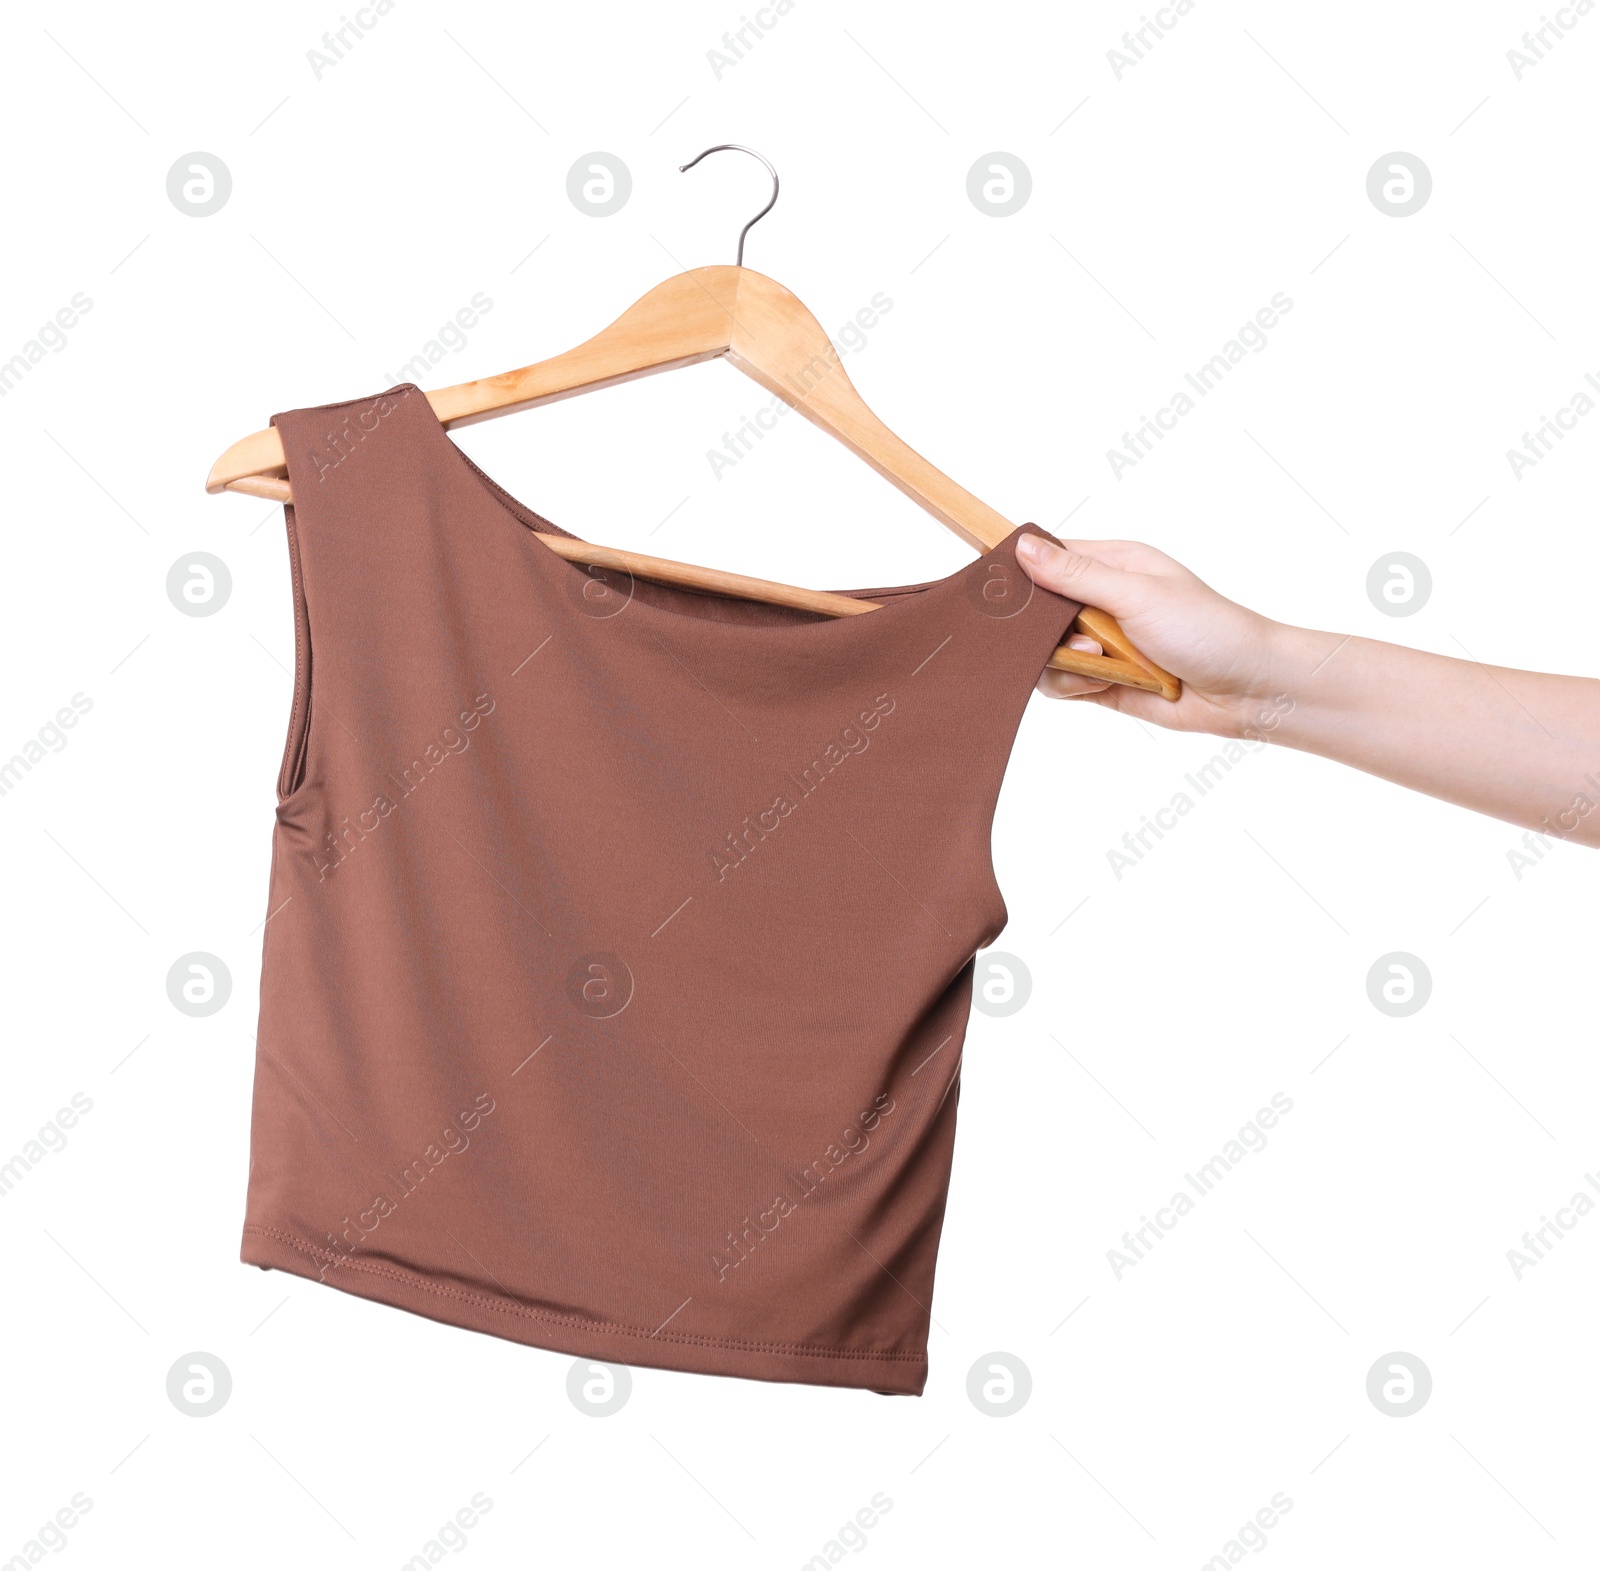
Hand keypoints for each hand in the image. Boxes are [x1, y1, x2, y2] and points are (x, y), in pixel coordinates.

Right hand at [1014, 533, 1284, 737]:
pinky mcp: (1101, 681)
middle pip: (1037, 611)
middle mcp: (1102, 601)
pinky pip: (1060, 683)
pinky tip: (1103, 686)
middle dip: (1045, 630)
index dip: (1022, 573)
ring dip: (1066, 662)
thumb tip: (1023, 547)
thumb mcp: (1137, 594)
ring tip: (1102, 664)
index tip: (1001, 593)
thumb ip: (1076, 574)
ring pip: (1044, 651)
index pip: (1048, 557)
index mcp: (1113, 564)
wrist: (1248, 691)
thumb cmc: (1207, 630)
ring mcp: (1101, 643)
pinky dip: (1073, 686)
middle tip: (1080, 639)